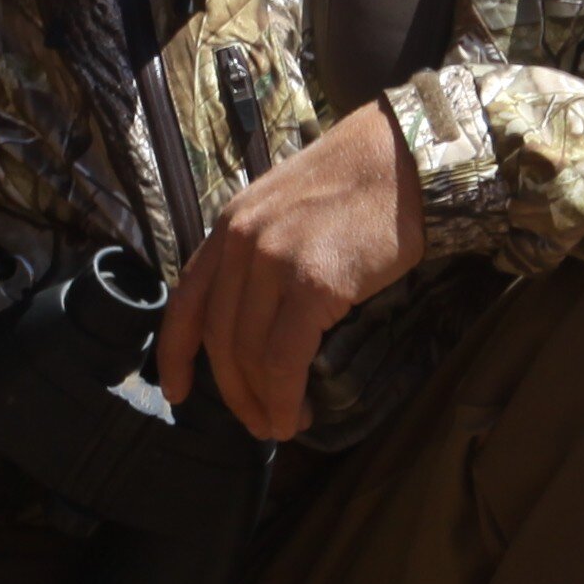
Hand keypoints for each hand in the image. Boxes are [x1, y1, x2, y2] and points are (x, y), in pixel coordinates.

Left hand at [157, 102, 425, 442]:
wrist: (408, 159)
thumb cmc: (362, 184)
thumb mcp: (289, 207)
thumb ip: (264, 250)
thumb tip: (263, 315)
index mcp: (231, 225)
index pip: (187, 300)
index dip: (176, 353)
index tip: (177, 391)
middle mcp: (241, 242)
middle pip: (219, 337)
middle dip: (233, 391)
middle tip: (256, 423)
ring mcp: (274, 261)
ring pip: (248, 353)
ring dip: (262, 401)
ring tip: (283, 424)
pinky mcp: (313, 283)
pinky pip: (284, 358)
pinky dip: (284, 396)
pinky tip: (294, 413)